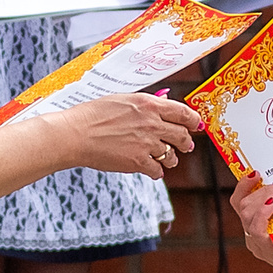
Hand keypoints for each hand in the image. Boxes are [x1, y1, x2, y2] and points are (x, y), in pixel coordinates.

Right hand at [56, 93, 200, 178]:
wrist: (76, 134)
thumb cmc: (93, 114)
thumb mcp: (122, 99)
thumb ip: (144, 104)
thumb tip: (162, 103)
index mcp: (149, 104)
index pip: (183, 112)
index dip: (193, 120)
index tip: (196, 124)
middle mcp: (152, 123)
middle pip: (182, 135)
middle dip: (186, 142)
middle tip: (186, 145)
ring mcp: (146, 144)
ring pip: (171, 155)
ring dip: (172, 158)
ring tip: (169, 160)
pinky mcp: (137, 162)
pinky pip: (157, 170)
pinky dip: (157, 172)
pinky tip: (153, 171)